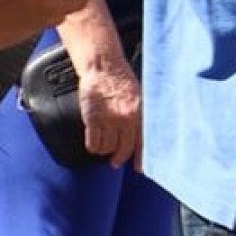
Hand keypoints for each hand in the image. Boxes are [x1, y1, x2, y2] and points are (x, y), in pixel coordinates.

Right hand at [73, 51, 141, 165]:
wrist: (104, 67)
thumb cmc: (122, 81)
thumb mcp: (140, 97)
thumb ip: (141, 118)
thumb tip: (144, 139)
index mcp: (140, 113)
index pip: (143, 142)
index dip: (142, 159)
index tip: (139, 169)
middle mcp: (126, 118)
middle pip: (122, 150)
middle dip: (118, 158)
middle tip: (114, 161)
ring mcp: (108, 119)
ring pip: (106, 149)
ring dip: (104, 149)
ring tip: (104, 142)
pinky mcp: (92, 119)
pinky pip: (93, 144)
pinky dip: (93, 146)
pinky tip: (94, 140)